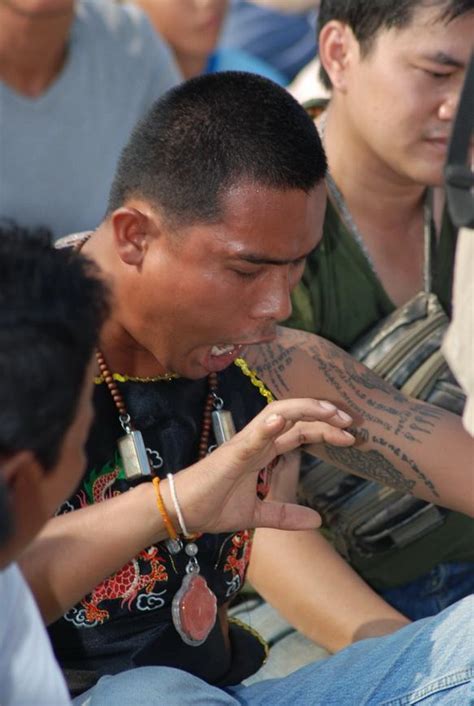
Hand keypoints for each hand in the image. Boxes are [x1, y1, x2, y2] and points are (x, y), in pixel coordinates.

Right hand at [169, 398, 353, 535]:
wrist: (180, 512)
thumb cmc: (211, 507)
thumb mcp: (257, 514)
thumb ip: (285, 514)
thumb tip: (316, 520)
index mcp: (263, 452)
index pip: (299, 432)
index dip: (324, 430)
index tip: (351, 437)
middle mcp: (256, 441)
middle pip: (295, 417)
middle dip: (324, 415)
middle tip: (351, 421)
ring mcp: (244, 444)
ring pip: (277, 415)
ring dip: (305, 410)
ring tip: (330, 412)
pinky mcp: (230, 454)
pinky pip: (252, 436)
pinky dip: (267, 426)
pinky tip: (282, 421)